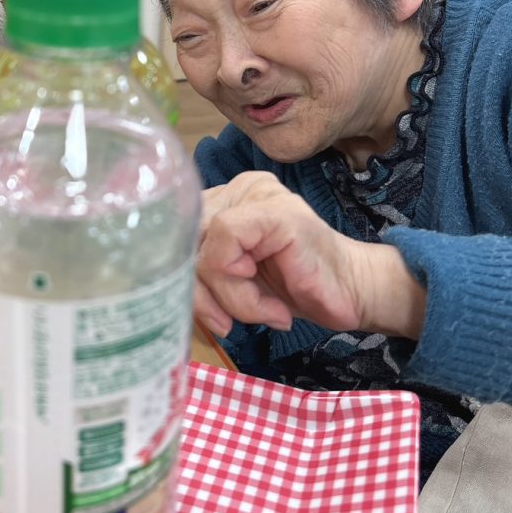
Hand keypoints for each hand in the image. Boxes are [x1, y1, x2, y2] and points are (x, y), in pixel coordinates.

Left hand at [196, 172, 424, 339]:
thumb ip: (198, 272)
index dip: (178, 279)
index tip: (206, 315)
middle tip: (228, 323)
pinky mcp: (272, 210)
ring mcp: (255, 194)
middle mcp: (235, 189)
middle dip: (199, 295)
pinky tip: (271, 308)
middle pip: (182, 240)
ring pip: (201, 247)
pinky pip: (226, 245)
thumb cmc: (293, 291)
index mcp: (223, 200)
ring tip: (264, 313)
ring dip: (228, 298)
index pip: (174, 233)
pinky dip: (241, 291)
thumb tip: (158, 286)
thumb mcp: (232, 283)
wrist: (352, 295)